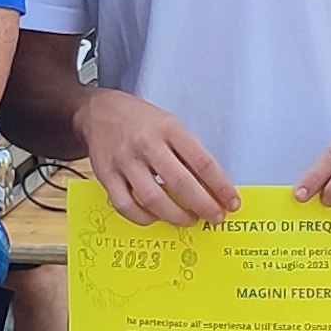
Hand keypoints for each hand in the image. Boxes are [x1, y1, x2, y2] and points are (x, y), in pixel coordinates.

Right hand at [76, 89, 239, 227]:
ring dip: (176, 216)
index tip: (231, 201)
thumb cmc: (140, 120)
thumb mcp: (170, 124)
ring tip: (188, 219)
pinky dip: (143, 218)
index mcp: (169, 128)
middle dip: (202, 206)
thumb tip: (211, 186)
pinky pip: (125, 205)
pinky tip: (155, 217)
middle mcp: (146, 143)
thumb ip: (187, 152)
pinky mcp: (106, 175)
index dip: (220, 186)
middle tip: (214, 217)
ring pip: (153, 198)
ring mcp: (124, 160)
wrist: (99, 111)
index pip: (202, 161)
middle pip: (180, 183)